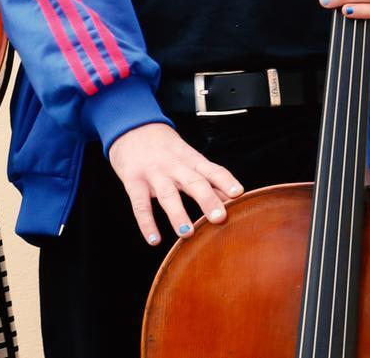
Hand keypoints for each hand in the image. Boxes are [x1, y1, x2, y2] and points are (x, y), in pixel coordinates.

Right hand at [107, 122, 243, 244]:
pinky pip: (140, 204)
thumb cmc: (166, 150)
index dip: (225, 181)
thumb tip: (232, 200)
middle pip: (193, 182)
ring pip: (167, 194)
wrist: (131, 129)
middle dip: (206, 199)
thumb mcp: (188, 159)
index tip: (238, 193)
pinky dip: (146, 223)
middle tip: (219, 218)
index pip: (212, 170)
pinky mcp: (133, 181)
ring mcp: (153, 173)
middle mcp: (174, 166)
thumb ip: (208, 179)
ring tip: (186, 233)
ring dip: (177, 213)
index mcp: (191, 160)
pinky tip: (154, 240)